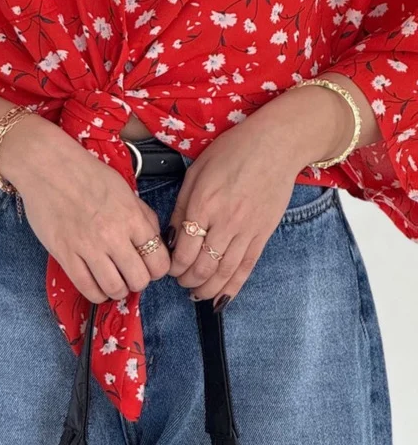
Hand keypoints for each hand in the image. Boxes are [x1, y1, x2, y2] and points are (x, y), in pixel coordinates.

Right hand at [0, 114, 170, 303]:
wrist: (47, 166)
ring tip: (114, 281)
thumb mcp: (124, 189)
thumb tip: (155, 240)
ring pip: (115, 289)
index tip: (149, 266)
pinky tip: (97, 285)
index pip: (159, 261)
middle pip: (140, 279)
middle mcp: (113, 235)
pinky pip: (87, 288)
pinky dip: (97, 293)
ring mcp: (88, 247)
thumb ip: (143, 215)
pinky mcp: (65, 255)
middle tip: (131, 274)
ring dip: (118, 290)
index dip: (158, 268)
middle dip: (139, 281)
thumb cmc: (87, 174)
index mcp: (132, 218)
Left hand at [166, 82, 354, 305]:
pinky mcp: (263, 234)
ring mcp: (247, 230)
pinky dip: (233, 287)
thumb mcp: (196, 172)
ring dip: (207, 288)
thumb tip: (170, 237)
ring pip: (224, 273)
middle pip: (202, 266)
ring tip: (196, 293)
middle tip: (181, 281)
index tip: (169, 267)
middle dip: (187, 280)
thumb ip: (181, 205)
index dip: (173, 266)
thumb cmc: (232, 152)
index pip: (183, 250)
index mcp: (203, 204)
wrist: (276, 145)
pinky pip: (246, 268)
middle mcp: (224, 221)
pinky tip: (221, 299)